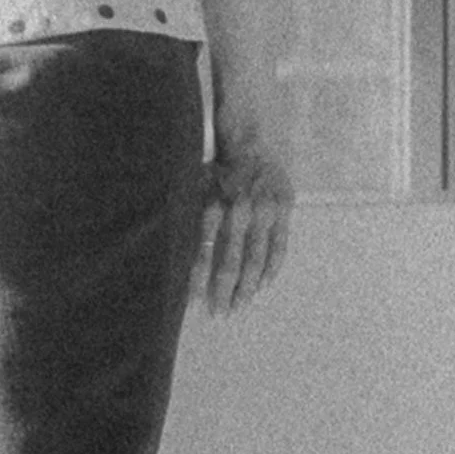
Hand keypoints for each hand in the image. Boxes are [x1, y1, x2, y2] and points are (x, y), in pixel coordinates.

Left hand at [192, 122, 293, 315]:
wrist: (248, 140)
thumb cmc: (214, 167)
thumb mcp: (194, 186)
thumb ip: (189, 217)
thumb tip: (170, 255)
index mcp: (214, 205)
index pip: (204, 254)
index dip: (199, 281)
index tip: (195, 304)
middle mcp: (240, 210)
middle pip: (232, 263)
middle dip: (225, 292)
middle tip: (220, 314)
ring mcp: (266, 210)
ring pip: (257, 260)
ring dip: (249, 287)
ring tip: (240, 306)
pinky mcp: (284, 208)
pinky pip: (279, 247)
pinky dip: (272, 269)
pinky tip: (263, 285)